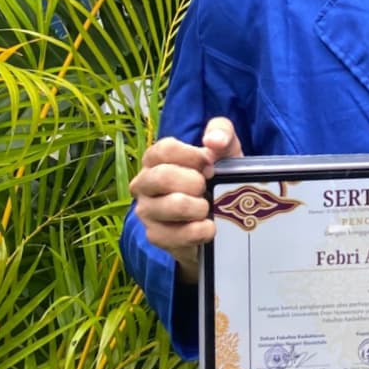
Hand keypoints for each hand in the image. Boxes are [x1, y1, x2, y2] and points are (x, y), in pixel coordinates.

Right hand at [128, 117, 242, 282]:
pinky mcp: (155, 236)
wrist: (219, 218)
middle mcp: (144, 183)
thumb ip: (222, 132)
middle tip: (207, 188)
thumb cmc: (216, 177)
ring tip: (209, 208)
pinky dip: (199, 231)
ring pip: (171, 206)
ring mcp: (146, 211)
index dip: (192, 156)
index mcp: (155, 158)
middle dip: (194, 182)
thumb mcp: (225, 149)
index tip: (211, 164)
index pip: (165, 149)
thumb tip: (214, 141)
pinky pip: (175, 235)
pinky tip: (209, 228)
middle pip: (163, 177)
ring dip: (199, 207)